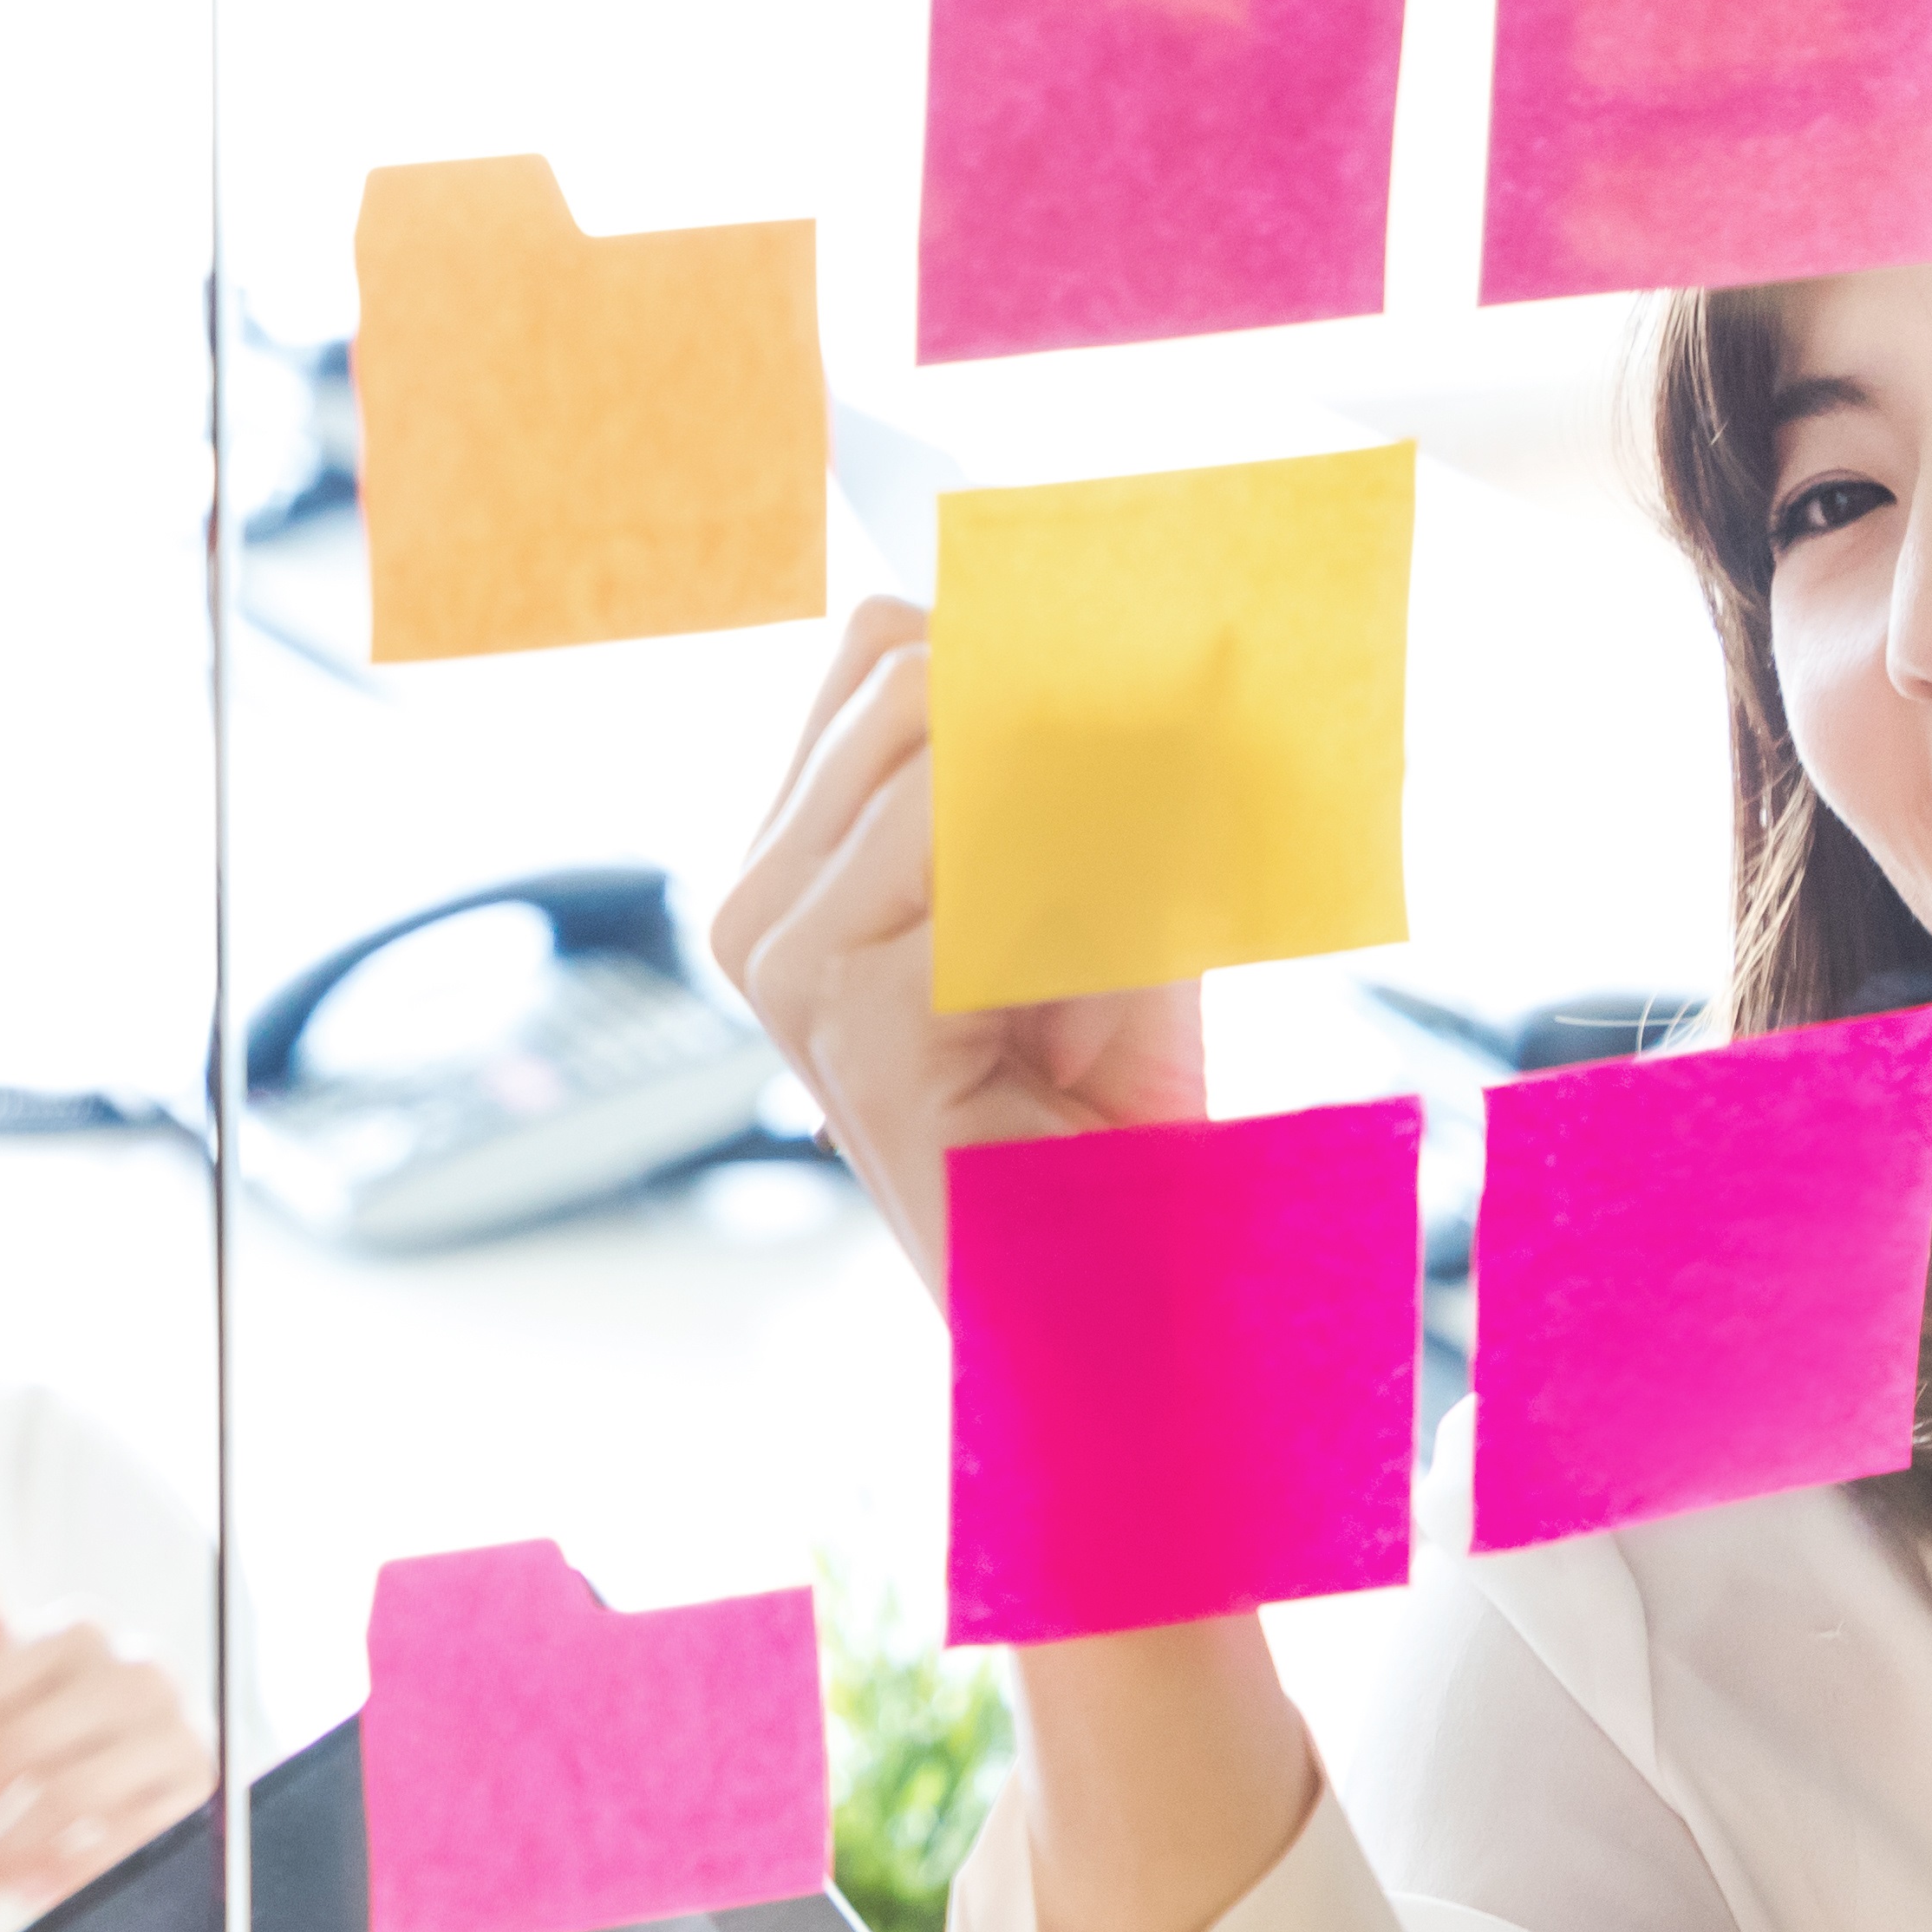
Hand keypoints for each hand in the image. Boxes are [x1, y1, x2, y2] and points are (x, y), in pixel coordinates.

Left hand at [0, 1494, 211, 1917]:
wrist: (167, 1790)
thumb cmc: (68, 1727)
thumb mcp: (16, 1664)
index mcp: (81, 1634)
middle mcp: (138, 1673)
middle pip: (12, 1754)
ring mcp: (178, 1736)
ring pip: (59, 1803)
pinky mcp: (202, 1802)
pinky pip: (115, 1846)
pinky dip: (58, 1880)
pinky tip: (24, 1901)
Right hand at [705, 596, 1207, 1297]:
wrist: (1114, 1304)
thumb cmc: (1113, 1116)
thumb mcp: (1110, 894)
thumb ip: (1096, 765)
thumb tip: (1170, 627)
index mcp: (798, 857)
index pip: (890, 646)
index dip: (1031, 671)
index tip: (1133, 767)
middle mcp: (760, 900)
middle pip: (919, 675)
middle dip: (1064, 752)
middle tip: (1127, 905)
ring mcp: (783, 958)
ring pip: (959, 753)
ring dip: (1089, 843)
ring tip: (1105, 986)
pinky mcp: (842, 1016)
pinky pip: (994, 865)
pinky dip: (1091, 915)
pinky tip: (1090, 1027)